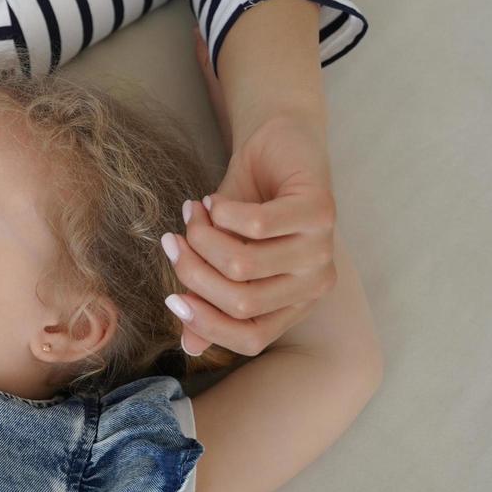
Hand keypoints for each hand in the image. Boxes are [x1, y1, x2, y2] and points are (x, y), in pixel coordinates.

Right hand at [163, 35, 337, 356]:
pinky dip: (221, 212)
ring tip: (194, 213)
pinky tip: (215, 200)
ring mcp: (322, 249)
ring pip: (241, 265)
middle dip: (192, 271)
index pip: (250, 338)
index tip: (170, 297)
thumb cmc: (247, 205)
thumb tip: (187, 346)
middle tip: (174, 241)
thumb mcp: (221, 254)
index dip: (204, 323)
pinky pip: (254, 225)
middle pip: (239, 302)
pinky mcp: (321, 212)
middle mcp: (314, 284)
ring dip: (203, 236)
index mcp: (294, 304)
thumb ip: (209, 298)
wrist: (278, 145)